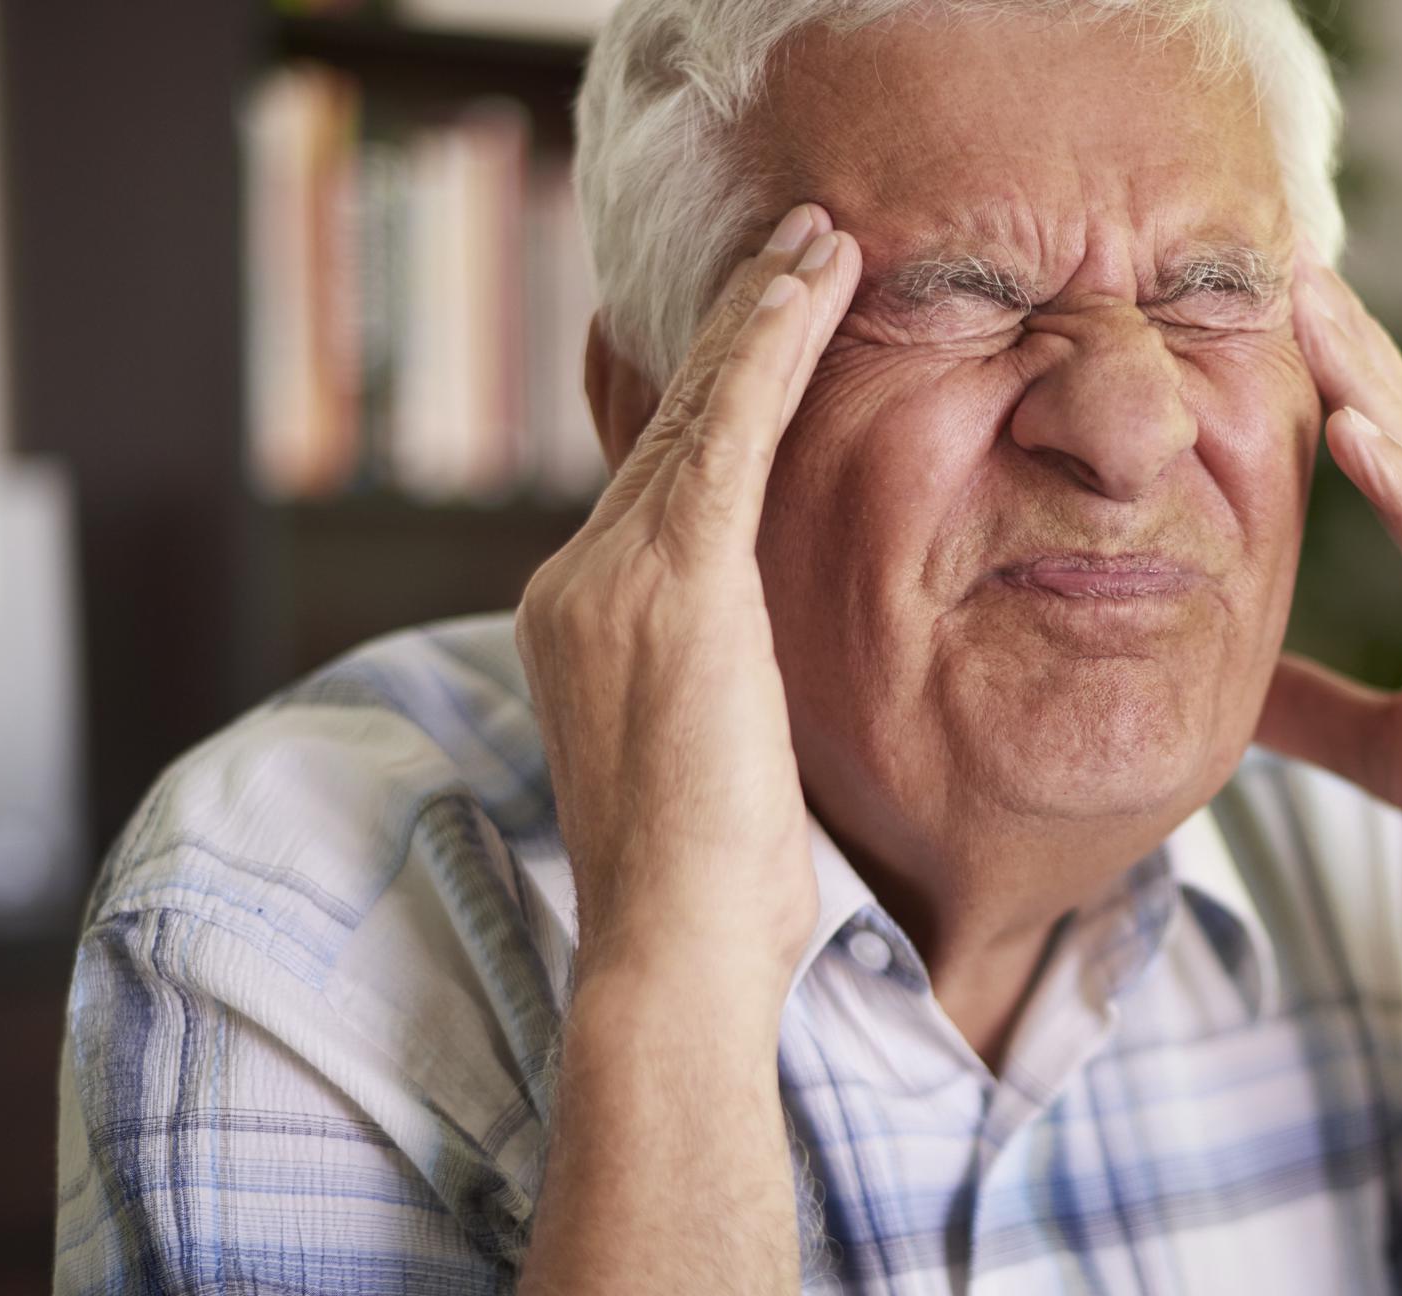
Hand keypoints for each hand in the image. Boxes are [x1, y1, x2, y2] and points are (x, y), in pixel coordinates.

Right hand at [516, 204, 859, 992]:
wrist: (676, 951)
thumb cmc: (714, 892)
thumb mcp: (711, 755)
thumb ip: (718, 674)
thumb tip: (762, 661)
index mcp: (583, 619)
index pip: (653, 478)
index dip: (706, 390)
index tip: (754, 324)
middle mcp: (577, 581)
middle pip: (667, 425)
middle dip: (735, 328)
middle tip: (798, 242)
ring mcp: (613, 576)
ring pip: (697, 408)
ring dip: (764, 311)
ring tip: (824, 238)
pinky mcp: (675, 582)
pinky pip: (728, 430)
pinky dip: (772, 346)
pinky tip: (815, 282)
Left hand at [1258, 250, 1401, 1018]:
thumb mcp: (1392, 756)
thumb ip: (1315, 711)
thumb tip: (1229, 680)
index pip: (1399, 460)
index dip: (1342, 379)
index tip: (1275, 305)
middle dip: (1351, 345)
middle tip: (1283, 256)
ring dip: (1373, 385)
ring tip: (1308, 306)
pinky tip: (1362, 438)